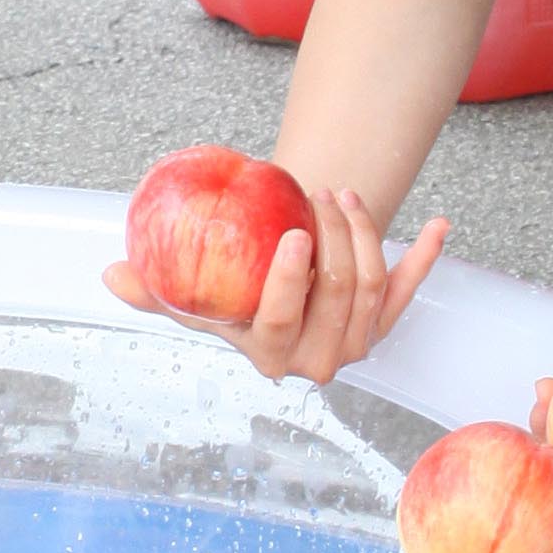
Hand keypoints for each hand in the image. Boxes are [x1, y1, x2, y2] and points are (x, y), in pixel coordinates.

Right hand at [105, 191, 449, 389]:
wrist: (280, 295)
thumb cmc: (233, 294)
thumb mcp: (193, 299)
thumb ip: (154, 291)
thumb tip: (112, 274)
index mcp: (269, 353)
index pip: (282, 318)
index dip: (291, 280)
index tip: (293, 233)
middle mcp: (317, 358)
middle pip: (337, 293)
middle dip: (332, 236)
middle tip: (316, 193)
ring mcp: (355, 343)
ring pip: (372, 286)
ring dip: (364, 234)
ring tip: (341, 196)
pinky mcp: (384, 325)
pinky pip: (410, 290)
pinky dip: (425, 258)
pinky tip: (440, 226)